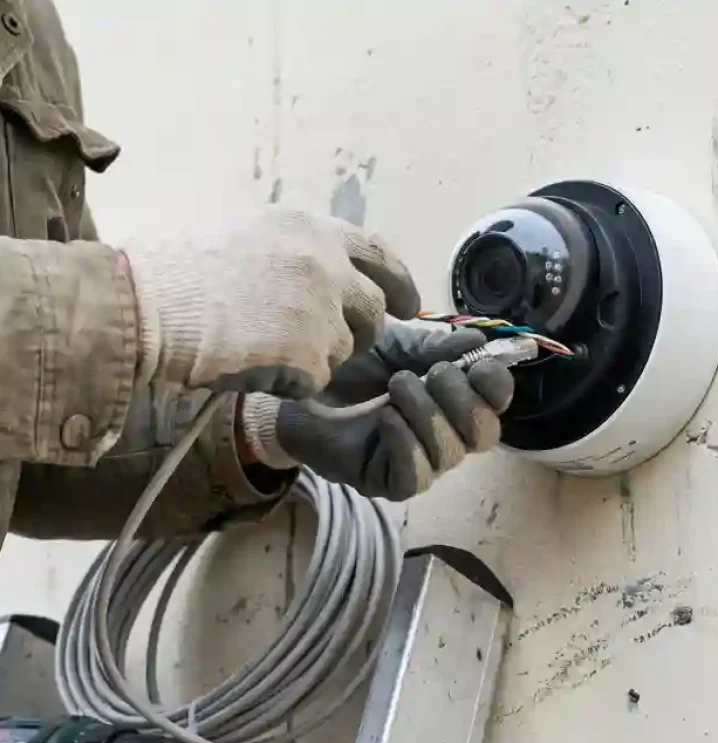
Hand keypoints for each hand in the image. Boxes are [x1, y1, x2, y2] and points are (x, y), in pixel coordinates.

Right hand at [123, 208, 420, 396]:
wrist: (154, 306)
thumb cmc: (187, 272)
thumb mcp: (252, 236)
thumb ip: (301, 252)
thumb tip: (333, 275)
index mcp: (313, 230)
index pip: (381, 254)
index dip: (400, 282)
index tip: (407, 304)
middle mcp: (328, 266)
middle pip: (373, 311)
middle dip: (360, 331)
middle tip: (332, 342)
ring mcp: (322, 311)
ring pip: (344, 349)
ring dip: (317, 356)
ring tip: (268, 347)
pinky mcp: (310, 355)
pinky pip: (315, 380)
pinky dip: (292, 381)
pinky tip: (255, 365)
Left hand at [240, 324, 514, 499]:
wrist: (296, 389)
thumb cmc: (349, 367)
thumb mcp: (397, 346)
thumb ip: (437, 346)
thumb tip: (479, 344)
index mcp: (451, 401)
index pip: (495, 403)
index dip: (496, 386)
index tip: (479, 363)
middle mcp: (443, 436)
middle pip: (484, 434)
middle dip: (464, 400)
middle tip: (432, 373)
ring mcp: (417, 463)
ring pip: (450, 455)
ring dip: (427, 414)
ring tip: (395, 387)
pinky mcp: (386, 482)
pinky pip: (415, 477)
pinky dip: (405, 443)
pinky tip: (384, 418)